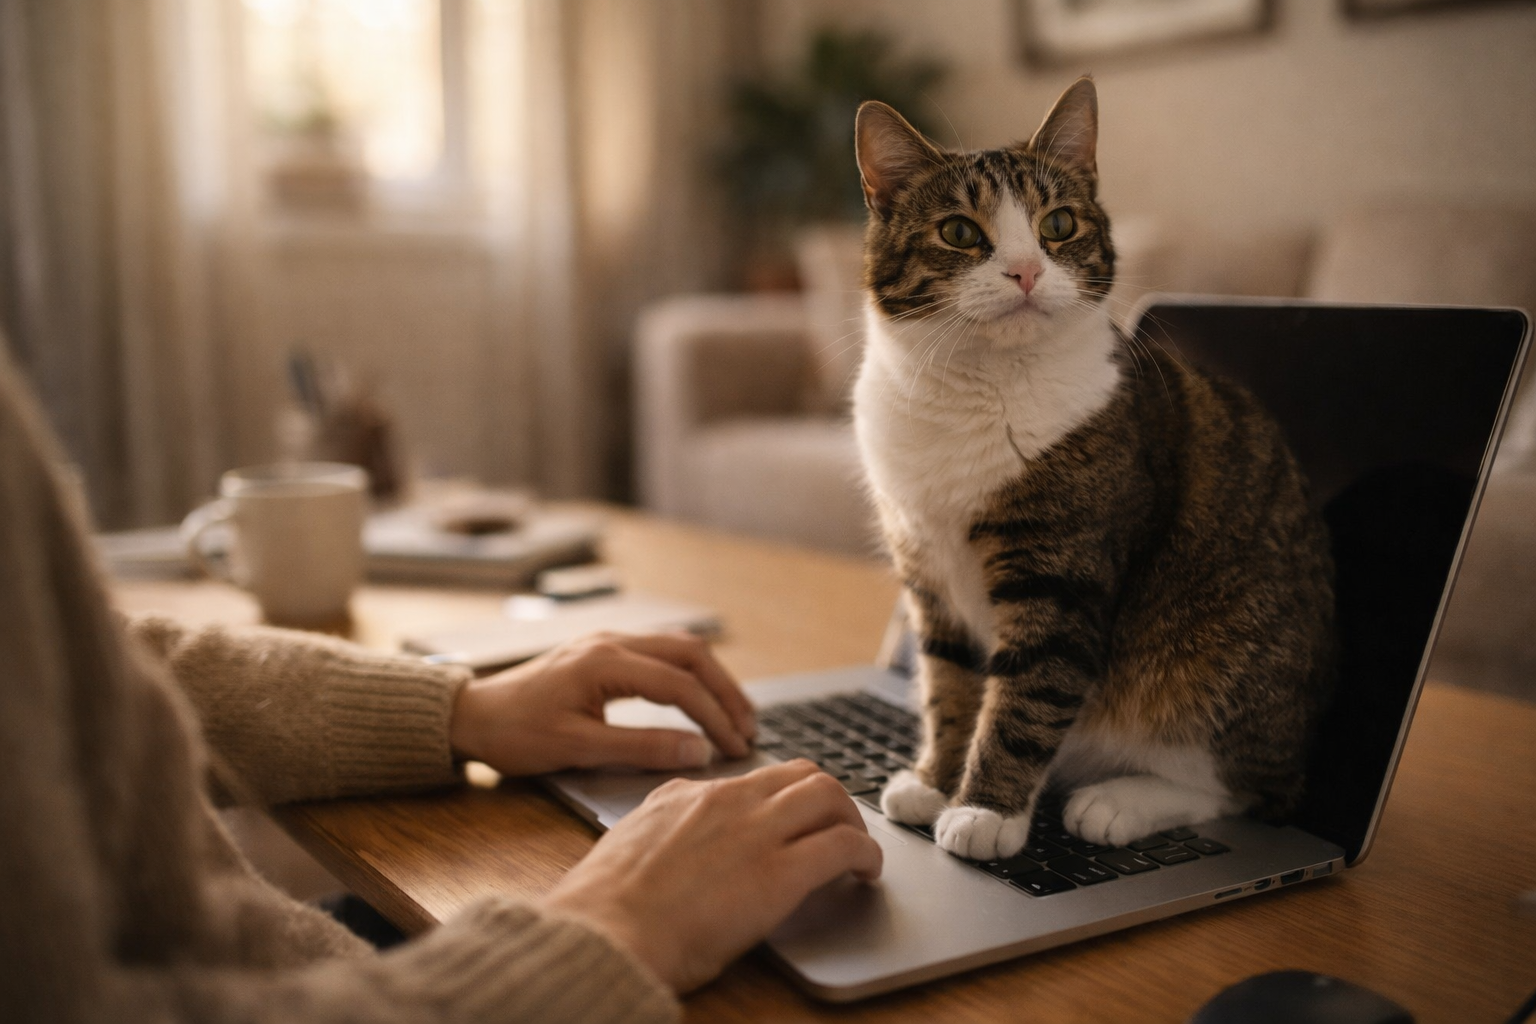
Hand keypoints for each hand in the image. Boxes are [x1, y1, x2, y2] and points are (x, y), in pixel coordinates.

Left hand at [447, 631, 755, 775]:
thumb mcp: (577, 748)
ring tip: (733, 713)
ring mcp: (607, 642)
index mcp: (606, 662)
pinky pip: (660, 652)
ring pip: (678, 648)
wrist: (471, 716)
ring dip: (711, 678)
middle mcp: (612, 642)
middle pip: (691, 654)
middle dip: (725, 690)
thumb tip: (697, 750)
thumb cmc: (515, 735)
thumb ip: (641, 747)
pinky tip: (699, 696)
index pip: (680, 685)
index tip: (735, 748)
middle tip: (748, 727)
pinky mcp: (602, 652)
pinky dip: (689, 673)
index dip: (714, 717)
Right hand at [540, 760, 883, 991]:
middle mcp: (727, 800)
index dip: (780, 799)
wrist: (606, 929)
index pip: (751, 780)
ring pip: (828, 795)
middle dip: (827, 798)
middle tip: (836, 828)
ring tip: (858, 849)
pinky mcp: (782, 872)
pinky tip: (867, 873)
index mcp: (685, 793)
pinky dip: (866, 854)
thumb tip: (673, 840)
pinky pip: (844, 845)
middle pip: (800, 774)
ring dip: (852, 820)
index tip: (789, 821)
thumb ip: (660, 829)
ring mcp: (757, 831)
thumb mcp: (628, 843)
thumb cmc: (605, 907)